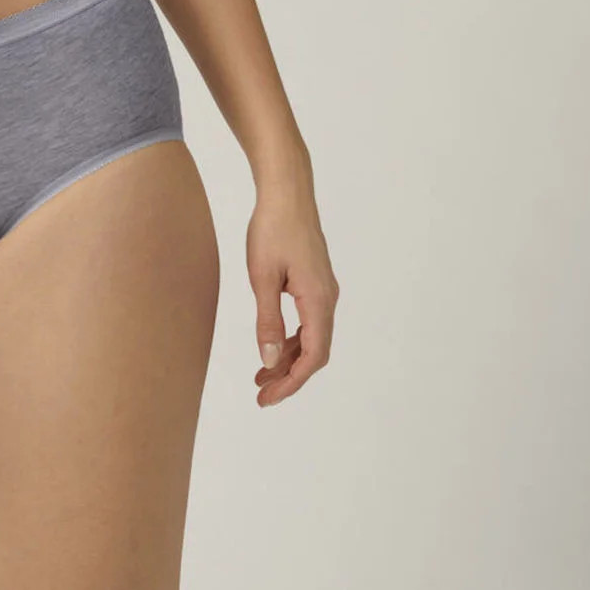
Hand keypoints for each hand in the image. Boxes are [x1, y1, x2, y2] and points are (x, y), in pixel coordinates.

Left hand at [246, 181, 337, 406]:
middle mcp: (328, 299)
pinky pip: (308, 320)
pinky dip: (291, 337)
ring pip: (311, 336)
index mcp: (318, 301)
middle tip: (262, 393)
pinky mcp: (315, 281)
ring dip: (288, 357)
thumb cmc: (272, 229)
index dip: (292, 382)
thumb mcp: (262, 277)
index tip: (268, 397)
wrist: (286, 192)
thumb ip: (267, 321)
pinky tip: (271, 343)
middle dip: (289, 375)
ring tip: (261, 375)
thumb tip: (269, 361)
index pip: (313, 357)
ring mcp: (323, 290)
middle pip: (314, 351)